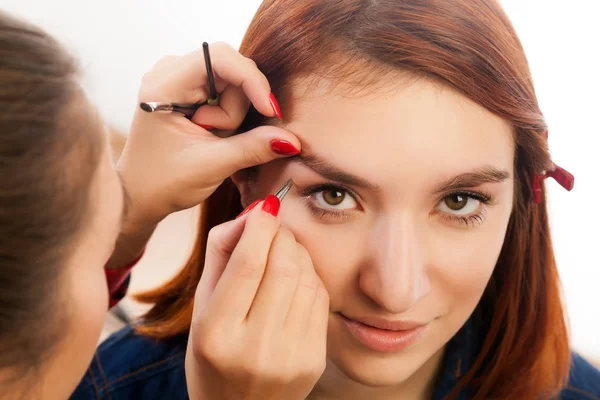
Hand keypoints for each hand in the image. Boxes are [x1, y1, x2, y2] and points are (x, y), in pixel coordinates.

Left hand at [107, 43, 299, 267]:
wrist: (139, 195)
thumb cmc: (163, 182)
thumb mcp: (211, 166)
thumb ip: (252, 148)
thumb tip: (291, 140)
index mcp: (164, 84)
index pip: (219, 57)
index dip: (252, 80)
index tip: (269, 111)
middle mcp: (168, 71)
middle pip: (229, 69)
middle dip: (236, 107)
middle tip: (216, 137)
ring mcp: (178, 78)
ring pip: (230, 81)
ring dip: (231, 115)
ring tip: (209, 139)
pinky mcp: (187, 89)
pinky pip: (224, 90)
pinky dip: (228, 113)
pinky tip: (211, 133)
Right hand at [185, 198, 328, 399]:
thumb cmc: (213, 355)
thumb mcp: (201, 308)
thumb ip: (221, 255)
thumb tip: (254, 213)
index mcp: (217, 334)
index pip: (248, 264)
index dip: (259, 226)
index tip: (264, 207)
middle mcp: (256, 348)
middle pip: (283, 265)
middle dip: (281, 235)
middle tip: (272, 229)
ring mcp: (291, 356)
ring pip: (306, 277)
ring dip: (296, 252)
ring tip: (281, 253)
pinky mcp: (315, 359)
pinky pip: (320, 297)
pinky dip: (309, 276)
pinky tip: (294, 279)